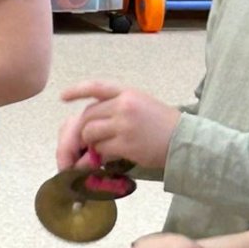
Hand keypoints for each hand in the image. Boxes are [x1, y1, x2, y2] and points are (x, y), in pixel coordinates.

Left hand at [57, 79, 179, 171]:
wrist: (186, 141)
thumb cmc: (164, 125)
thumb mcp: (142, 105)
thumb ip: (116, 108)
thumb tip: (89, 124)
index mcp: (128, 93)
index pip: (96, 87)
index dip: (77, 90)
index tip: (62, 97)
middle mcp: (124, 105)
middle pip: (87, 116)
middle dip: (81, 132)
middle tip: (81, 145)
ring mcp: (124, 124)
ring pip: (90, 133)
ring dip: (90, 145)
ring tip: (98, 152)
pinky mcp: (126, 143)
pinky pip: (100, 150)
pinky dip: (99, 157)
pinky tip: (105, 161)